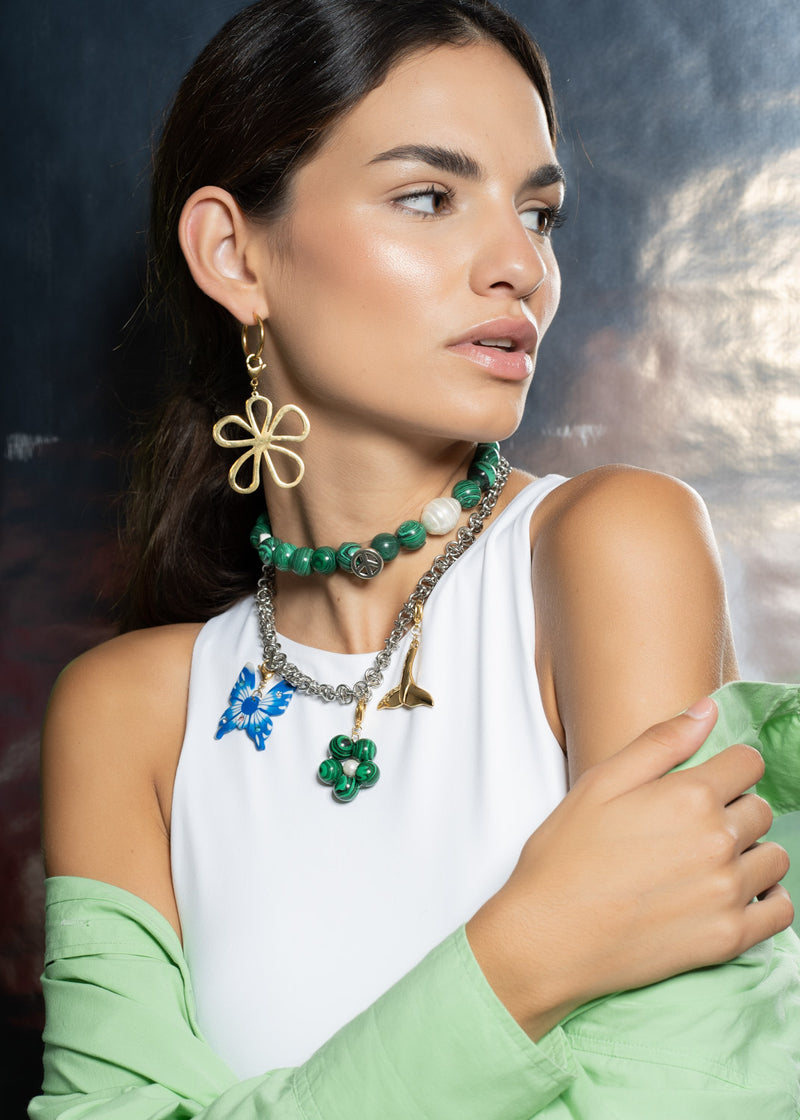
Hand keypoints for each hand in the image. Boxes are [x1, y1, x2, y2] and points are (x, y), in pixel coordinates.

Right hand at [466, 698, 793, 1038]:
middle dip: (734, 809)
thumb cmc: (564, 858)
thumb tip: (707, 710)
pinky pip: (781, 911)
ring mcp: (727, 892)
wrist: (547, 939)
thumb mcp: (599, 783)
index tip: (706, 780)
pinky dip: (767, 900)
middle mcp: (718, 841)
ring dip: (750, 853)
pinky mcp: (729, 938)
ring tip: (709, 861)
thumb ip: (659, 742)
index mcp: (689, 796)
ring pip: (774, 857)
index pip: (747, 763)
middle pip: (759, 809)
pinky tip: (735, 894)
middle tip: (691, 825)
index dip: (726, 767)